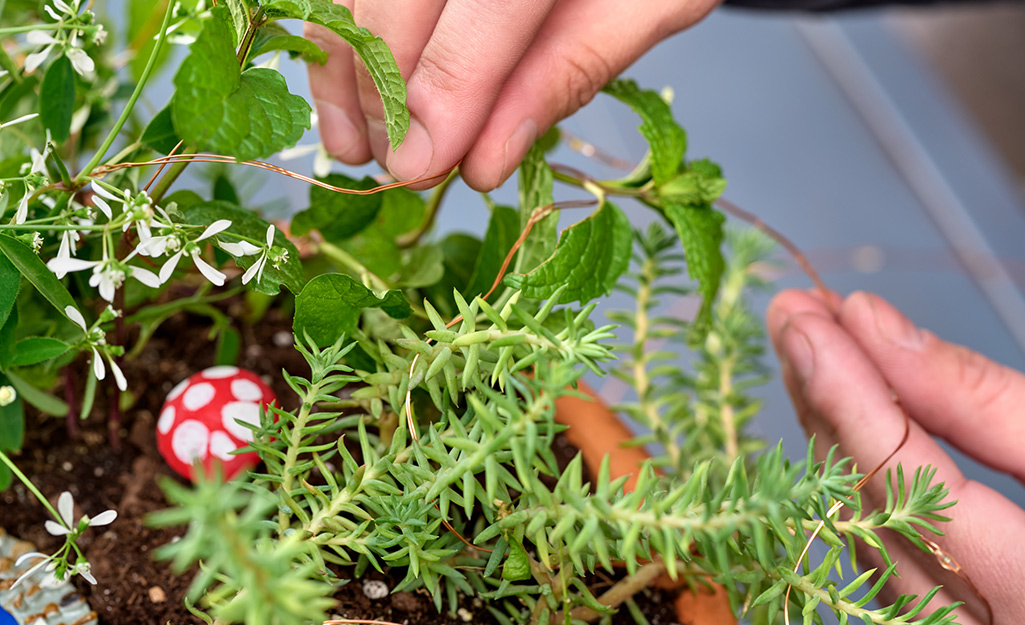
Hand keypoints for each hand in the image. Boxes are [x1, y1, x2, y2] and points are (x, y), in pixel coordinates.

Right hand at [304, 0, 720, 190]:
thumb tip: (479, 162)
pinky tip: (342, 98)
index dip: (442, 93)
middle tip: (397, 168)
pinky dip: (338, 37)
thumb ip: (568, 72)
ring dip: (343, 71)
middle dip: (383, 92)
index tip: (420, 166)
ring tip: (352, 149)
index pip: (485, 7)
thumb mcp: (647, 6)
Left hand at [767, 289, 1024, 623]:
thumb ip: (986, 399)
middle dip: (825, 402)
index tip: (805, 318)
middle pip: (874, 512)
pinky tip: (847, 420)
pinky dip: (862, 477)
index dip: (851, 392)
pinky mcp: (962, 623)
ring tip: (812, 352)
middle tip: (793, 319)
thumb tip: (874, 329)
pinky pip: (891, 555)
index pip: (915, 485)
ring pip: (869, 537)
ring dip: (834, 435)